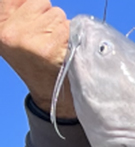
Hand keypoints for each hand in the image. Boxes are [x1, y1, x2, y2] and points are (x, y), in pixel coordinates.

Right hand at [0, 0, 74, 116]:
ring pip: (55, 12)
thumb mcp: (16, 37)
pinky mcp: (50, 46)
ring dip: (61, 25)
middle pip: (39, 2)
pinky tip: (65, 49)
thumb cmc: (38, 64)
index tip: (36, 21)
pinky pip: (68, 25)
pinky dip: (72, 34)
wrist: (52, 95)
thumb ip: (18, 13)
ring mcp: (29, 39)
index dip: (32, 6)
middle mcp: (9, 32)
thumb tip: (30, 1)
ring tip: (56, 45)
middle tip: (47, 39)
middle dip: (47, 16)